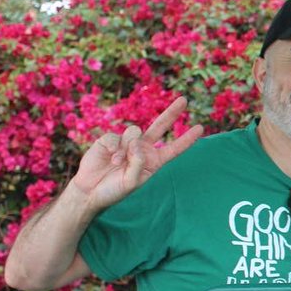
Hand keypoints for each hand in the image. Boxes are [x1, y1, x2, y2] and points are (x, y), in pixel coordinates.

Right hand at [70, 97, 203, 210]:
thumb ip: (138, 164)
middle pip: (160, 126)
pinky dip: (114, 147)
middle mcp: (142, 149)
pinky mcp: (109, 139)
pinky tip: (109, 157)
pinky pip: (116, 136)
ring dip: (126, 149)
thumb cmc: (114, 190)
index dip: (187, 139)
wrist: (90, 191)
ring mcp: (126, 142)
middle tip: (184, 99)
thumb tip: (137, 144)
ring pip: (135, 132)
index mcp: (154, 161)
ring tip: (117, 163)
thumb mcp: (131, 182)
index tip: (200, 128)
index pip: (174, 148)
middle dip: (171, 112)